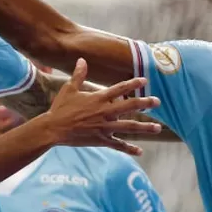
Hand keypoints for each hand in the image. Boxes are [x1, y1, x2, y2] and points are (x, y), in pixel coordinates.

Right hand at [43, 58, 160, 155]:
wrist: (53, 129)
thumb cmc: (60, 108)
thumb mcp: (69, 89)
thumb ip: (78, 74)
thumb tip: (82, 59)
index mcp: (98, 98)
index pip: (120, 89)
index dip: (133, 83)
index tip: (145, 80)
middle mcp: (105, 112)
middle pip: (130, 106)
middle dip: (145, 103)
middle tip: (158, 102)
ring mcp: (104, 127)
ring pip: (129, 127)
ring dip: (144, 127)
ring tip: (158, 128)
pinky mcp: (101, 140)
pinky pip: (118, 145)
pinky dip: (129, 148)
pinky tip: (140, 151)